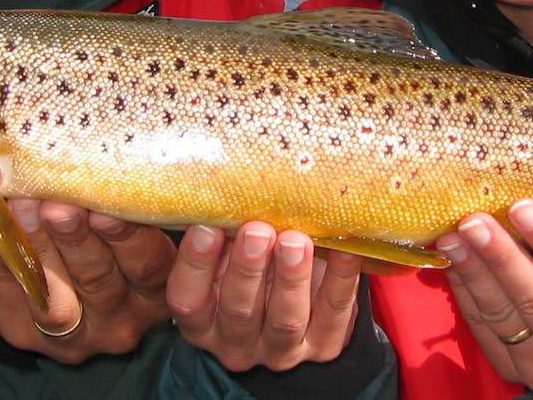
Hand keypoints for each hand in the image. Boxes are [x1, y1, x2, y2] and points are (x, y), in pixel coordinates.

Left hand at [0, 200, 173, 363]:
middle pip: (100, 279)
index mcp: (153, 289)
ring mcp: (70, 334)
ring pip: (53, 297)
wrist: (49, 277)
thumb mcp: (126, 218)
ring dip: (36, 247)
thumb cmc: (99, 230)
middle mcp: (119, 318)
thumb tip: (109, 149)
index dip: (133, 238)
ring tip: (22, 206)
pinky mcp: (21, 330)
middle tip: (58, 205)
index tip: (108, 210)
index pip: (151, 266)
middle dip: (76, 238)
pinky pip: (8, 292)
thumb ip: (123, 197)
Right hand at [167, 222, 363, 371]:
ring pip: (285, 320)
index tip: (206, 226)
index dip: (195, 265)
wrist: (304, 297)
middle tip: (257, 230)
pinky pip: (334, 313)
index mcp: (201, 318)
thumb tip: (216, 184)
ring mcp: (280, 349)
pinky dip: (341, 278)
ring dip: (291, 278)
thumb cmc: (252, 260)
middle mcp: (236, 340)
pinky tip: (345, 249)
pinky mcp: (324, 345)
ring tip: (296, 241)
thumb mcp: (228, 250)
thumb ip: (221, 229)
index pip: (188, 299)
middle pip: (237, 310)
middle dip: (248, 269)